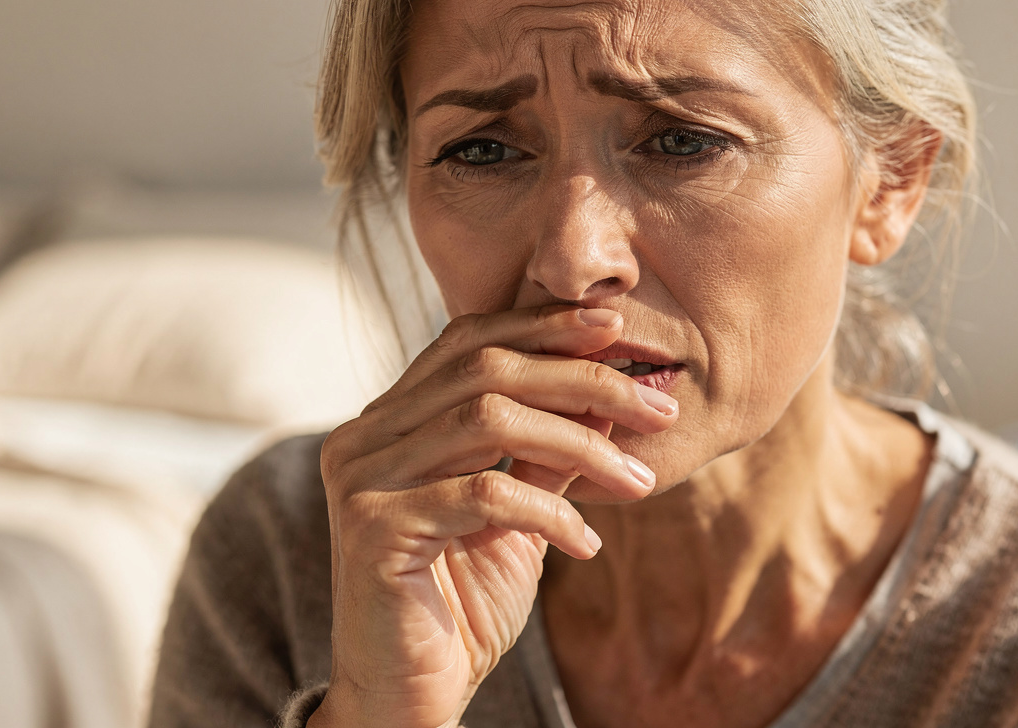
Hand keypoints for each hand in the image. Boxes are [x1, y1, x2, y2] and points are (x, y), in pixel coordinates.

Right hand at [306, 305, 676, 727]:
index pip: (468, 340)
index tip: (616, 328)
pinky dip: (549, 512)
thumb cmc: (461, 604)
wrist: (410, 698)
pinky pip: (482, 494)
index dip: (543, 325)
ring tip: (636, 479)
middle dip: (581, 378)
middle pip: (484, 367)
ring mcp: (360, 477)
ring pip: (486, 420)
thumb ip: (548, 450)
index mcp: (390, 419)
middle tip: (657, 409)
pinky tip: (585, 544)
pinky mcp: (372, 527)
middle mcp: (364, 436)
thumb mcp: (516, 512)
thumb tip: (610, 390)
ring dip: (580, 444)